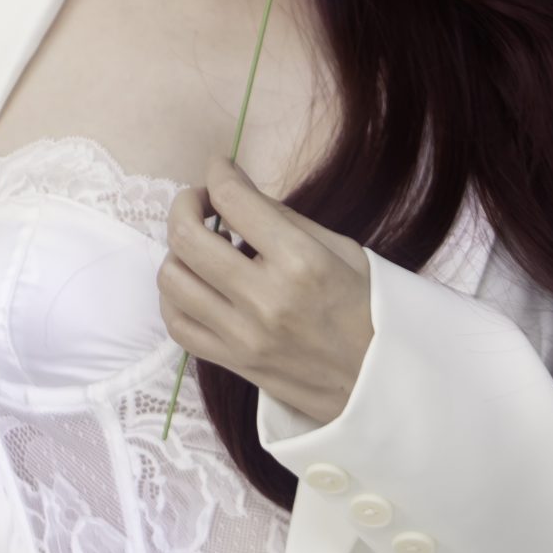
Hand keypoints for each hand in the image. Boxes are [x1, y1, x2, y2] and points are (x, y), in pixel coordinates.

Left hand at [158, 154, 373, 429]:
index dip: (219, 173)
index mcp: (301, 262)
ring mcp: (243, 335)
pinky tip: (194, 283)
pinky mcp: (232, 362)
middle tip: (201, 202)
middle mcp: (265, 298)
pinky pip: (177, 324)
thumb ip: (283, 218)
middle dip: (185, 206)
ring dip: (177, 252)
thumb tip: (235, 185)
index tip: (220, 168)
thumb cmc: (368, 310)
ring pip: (172, 279)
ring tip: (200, 246)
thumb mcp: (341, 250)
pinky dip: (175, 296)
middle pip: (187, 238)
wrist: (380, 384)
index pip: (234, 201)